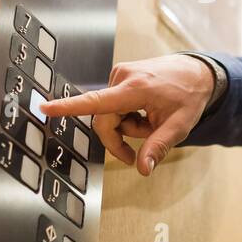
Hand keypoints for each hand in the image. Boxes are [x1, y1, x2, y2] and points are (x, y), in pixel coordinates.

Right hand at [39, 55, 215, 176]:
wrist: (197, 72)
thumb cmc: (189, 96)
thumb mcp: (179, 126)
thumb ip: (158, 147)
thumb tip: (142, 169)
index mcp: (135, 88)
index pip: (96, 101)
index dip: (68, 107)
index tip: (45, 108)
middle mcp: (123, 77)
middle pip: (103, 119)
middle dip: (118, 138)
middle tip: (136, 154)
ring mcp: (120, 74)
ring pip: (109, 114)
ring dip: (127, 126)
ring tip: (150, 121)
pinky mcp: (120, 76)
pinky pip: (114, 105)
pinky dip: (127, 115)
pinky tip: (145, 111)